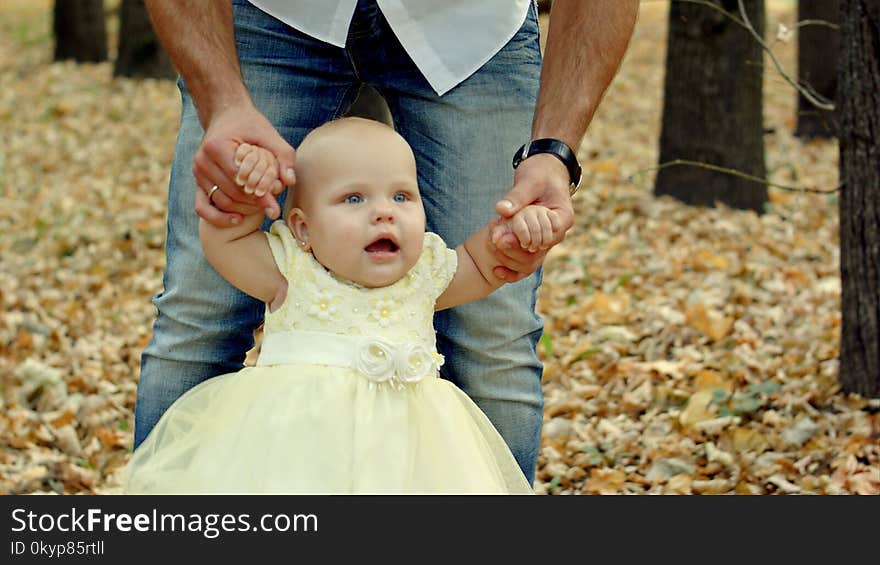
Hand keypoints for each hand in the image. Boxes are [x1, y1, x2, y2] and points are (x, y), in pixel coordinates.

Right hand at [193, 104, 295, 226]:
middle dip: (254, 202)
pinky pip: (202, 207)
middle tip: (272, 205)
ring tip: (261, 207)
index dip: (259, 193)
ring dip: (243, 208)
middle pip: (232, 192)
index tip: (275, 202)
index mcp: (217, 147)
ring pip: (222, 201)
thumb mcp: (269, 134)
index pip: (241, 179)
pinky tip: (238, 219)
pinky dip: (219, 218)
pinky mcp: (197, 181)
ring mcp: (197, 173)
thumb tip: (289, 181)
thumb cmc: (249, 125)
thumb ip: (283, 155)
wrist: (226, 116)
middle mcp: (202, 161)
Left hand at [490, 153, 574, 278]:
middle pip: (537, 252)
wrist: (543, 170)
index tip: (504, 234)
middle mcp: (556, 233)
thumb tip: (501, 210)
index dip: (525, 237)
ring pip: (530, 260)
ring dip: (509, 255)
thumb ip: (517, 197)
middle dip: (513, 248)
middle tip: (492, 238)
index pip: (546, 237)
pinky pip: (524, 260)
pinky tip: (495, 269)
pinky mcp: (534, 241)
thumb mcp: (529, 181)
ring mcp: (545, 239)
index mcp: (562, 218)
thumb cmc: (540, 173)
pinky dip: (511, 264)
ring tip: (491, 240)